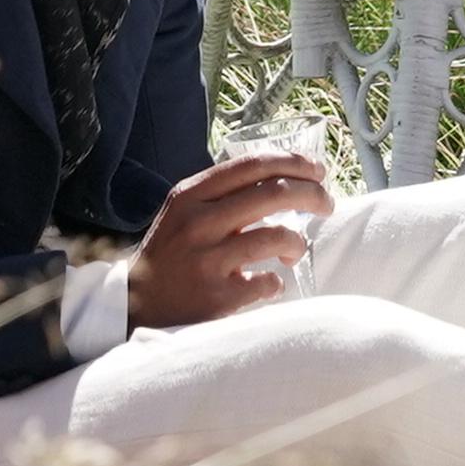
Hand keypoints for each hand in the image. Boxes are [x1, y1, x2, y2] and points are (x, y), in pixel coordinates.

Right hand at [122, 149, 336, 331]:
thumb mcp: (184, 208)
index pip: (253, 165)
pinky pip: (267, 282)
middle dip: (313, 195)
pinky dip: (276, 281)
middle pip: (274, 193)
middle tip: (326, 204)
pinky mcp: (218, 296)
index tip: (317, 170)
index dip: (294, 162)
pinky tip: (270, 282)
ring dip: (297, 242)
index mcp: (192, 194)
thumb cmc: (171, 251)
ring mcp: (208, 260)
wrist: (138, 302)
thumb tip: (280, 175)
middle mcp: (199, 222)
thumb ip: (221, 191)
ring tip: (294, 251)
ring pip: (277, 236)